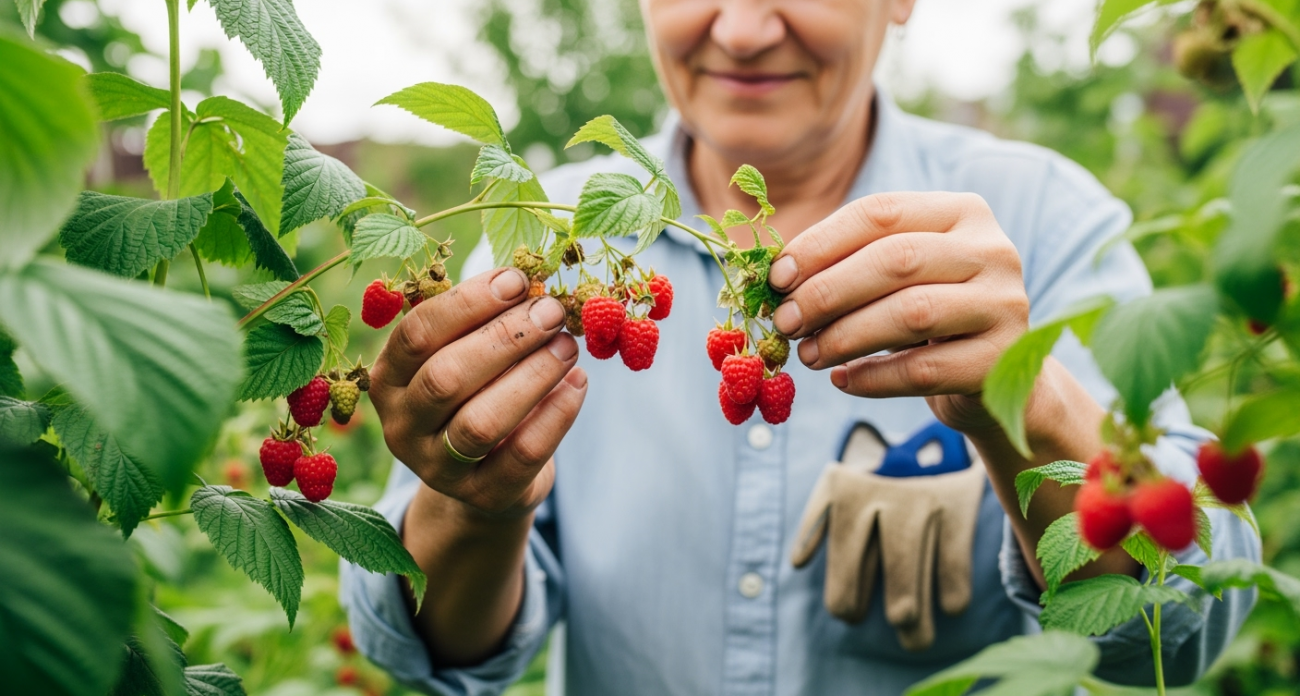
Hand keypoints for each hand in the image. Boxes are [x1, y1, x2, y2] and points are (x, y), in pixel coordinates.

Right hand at [369, 267, 587, 517]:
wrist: (487, 478)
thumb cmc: (478, 395)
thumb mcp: (465, 357)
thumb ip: (485, 323)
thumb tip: (532, 283)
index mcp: (387, 379)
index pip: (416, 334)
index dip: (467, 302)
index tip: (517, 280)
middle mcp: (402, 427)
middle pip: (446, 377)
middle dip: (505, 337)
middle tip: (551, 312)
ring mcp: (438, 469)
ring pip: (481, 422)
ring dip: (532, 376)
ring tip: (568, 346)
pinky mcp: (484, 496)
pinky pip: (523, 454)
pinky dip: (556, 414)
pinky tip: (579, 383)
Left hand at [767, 191, 1027, 434]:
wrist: (993, 375)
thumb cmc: (930, 314)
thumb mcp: (899, 275)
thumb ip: (850, 262)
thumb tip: (778, 277)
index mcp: (962, 212)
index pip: (881, 213)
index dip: (821, 244)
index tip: (778, 278)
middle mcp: (993, 250)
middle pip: (896, 260)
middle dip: (828, 292)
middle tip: (786, 322)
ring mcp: (1004, 305)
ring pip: (911, 314)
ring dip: (844, 336)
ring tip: (808, 354)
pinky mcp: (999, 361)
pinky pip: (922, 370)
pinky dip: (872, 376)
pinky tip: (843, 379)